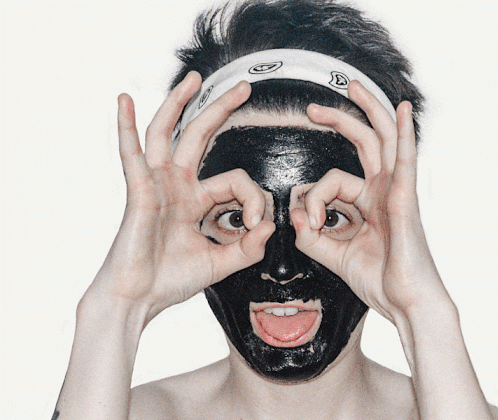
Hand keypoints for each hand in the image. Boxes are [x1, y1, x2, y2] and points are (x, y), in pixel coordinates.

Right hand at [87, 72, 274, 321]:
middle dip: (221, 108)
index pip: (235, 180)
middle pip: (200, 135)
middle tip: (243, 88)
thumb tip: (268, 226)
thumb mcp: (220, 262)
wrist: (140, 299)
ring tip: (194, 79)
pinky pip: (131, 154)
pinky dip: (126, 127)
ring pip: (167, 132)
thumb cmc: (170, 280)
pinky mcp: (139, 191)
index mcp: (196, 200)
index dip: (253, 198)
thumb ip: (248, 247)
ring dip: (179, 103)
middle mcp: (177, 186)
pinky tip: (124, 101)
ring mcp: (157, 184)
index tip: (256, 223)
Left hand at [291, 81, 450, 321]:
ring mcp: (397, 192)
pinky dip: (404, 134)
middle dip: (340, 120)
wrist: (406, 304)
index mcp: (370, 202)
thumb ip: (313, 237)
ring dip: (368, 110)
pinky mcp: (406, 200)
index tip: (305, 221)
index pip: (333, 179)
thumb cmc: (380, 282)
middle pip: (364, 142)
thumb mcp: (336, 256)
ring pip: (382, 140)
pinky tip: (401, 110)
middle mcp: (385, 191)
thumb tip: (295, 217)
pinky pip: (405, 160)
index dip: (312, 196)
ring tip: (351, 85)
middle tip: (312, 108)